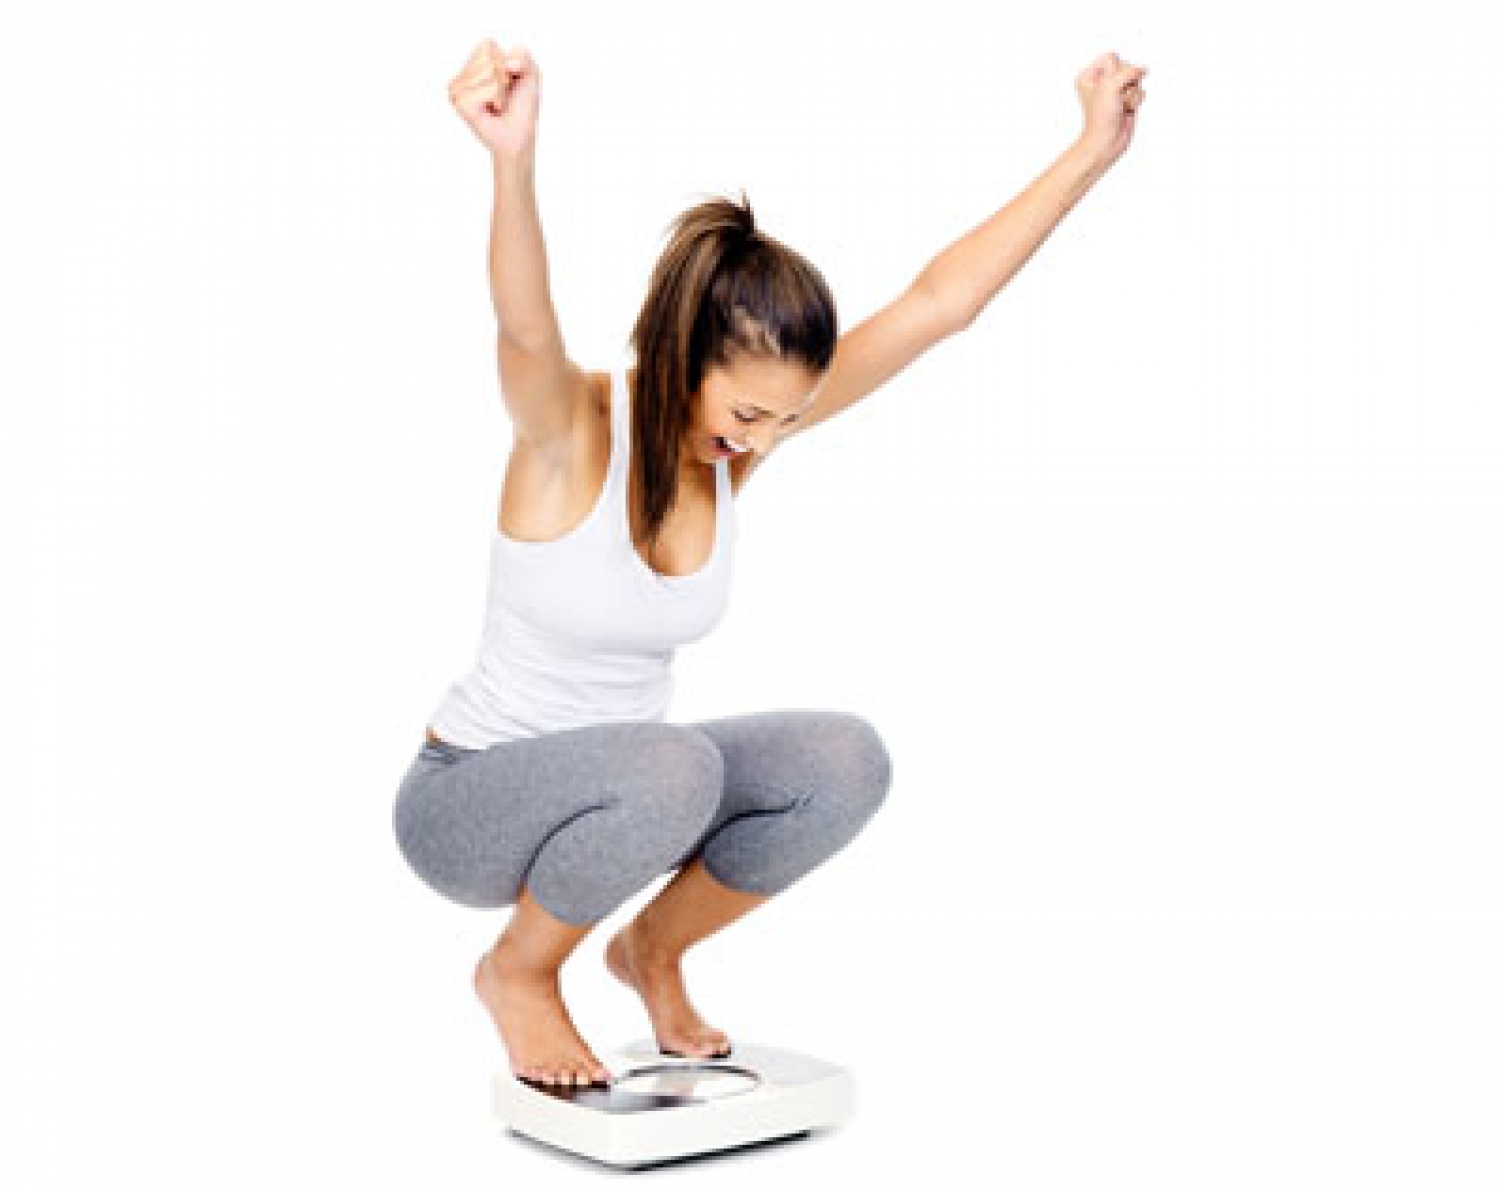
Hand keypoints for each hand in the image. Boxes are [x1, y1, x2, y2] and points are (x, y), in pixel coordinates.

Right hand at [449, 39, 539, 157]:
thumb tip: (508, 64)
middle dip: (504, 75)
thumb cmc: (522, 106)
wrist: (519, 135)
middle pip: (487, 54)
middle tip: (502, 95)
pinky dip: (497, 98)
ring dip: (501, 89)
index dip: (504, 61)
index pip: (487, 44)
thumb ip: (523, 54)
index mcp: (471, 66)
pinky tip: (491, 110)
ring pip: (488, 69)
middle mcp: (461, 76)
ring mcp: (457, 89)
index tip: (507, 81)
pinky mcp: (460, 103)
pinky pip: (488, 87)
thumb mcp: (530, 73)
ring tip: (497, 104)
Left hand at [1074, 52, 1147, 170]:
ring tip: (1120, 106)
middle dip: (1125, 82)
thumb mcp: (1110, 85)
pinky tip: (1126, 110)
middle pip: (1125, 66)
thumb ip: (1128, 70)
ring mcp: (1115, 91)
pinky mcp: (1127, 100)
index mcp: (1089, 75)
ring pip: (1134, 79)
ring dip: (1130, 93)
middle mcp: (1102, 81)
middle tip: (1116, 97)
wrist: (1107, 141)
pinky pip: (1140, 91)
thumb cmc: (1101, 117)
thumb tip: (1143, 69)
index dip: (1115, 70)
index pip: (1111, 56)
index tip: (1108, 86)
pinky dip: (1135, 101)